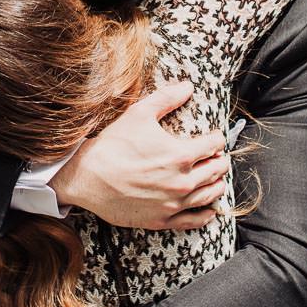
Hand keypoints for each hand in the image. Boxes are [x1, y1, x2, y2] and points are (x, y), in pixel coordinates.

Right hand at [50, 82, 228, 229]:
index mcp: (181, 155)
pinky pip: (194, 220)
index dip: (216, 138)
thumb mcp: (139, 113)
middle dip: (219, 160)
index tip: (213, 137)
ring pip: (210, 194)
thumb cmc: (113, 145)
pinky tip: (209, 209)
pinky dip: (206, 214)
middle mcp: (182, 181)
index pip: (214, 144)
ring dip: (217, 184)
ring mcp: (173, 203)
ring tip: (216, 179)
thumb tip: (188, 86)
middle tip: (215, 156)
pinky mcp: (163, 220)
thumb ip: (166, 98)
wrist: (87, 177)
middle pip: (216, 170)